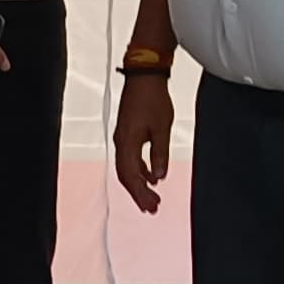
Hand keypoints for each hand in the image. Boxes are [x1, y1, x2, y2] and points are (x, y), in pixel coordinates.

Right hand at [112, 72, 176, 213]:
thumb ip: (160, 153)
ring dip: (139, 183)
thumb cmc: (152, 98)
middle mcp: (121, 142)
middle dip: (138, 193)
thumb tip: (160, 176)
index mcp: (127, 142)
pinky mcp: (128, 132)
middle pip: (126, 175)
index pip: (130, 175)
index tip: (150, 206)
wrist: (144, 76)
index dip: (140, 193)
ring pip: (127, 167)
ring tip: (152, 196)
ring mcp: (123, 137)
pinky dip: (140, 170)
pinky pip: (130, 157)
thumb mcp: (161, 128)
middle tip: (152, 208)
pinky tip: (152, 175)